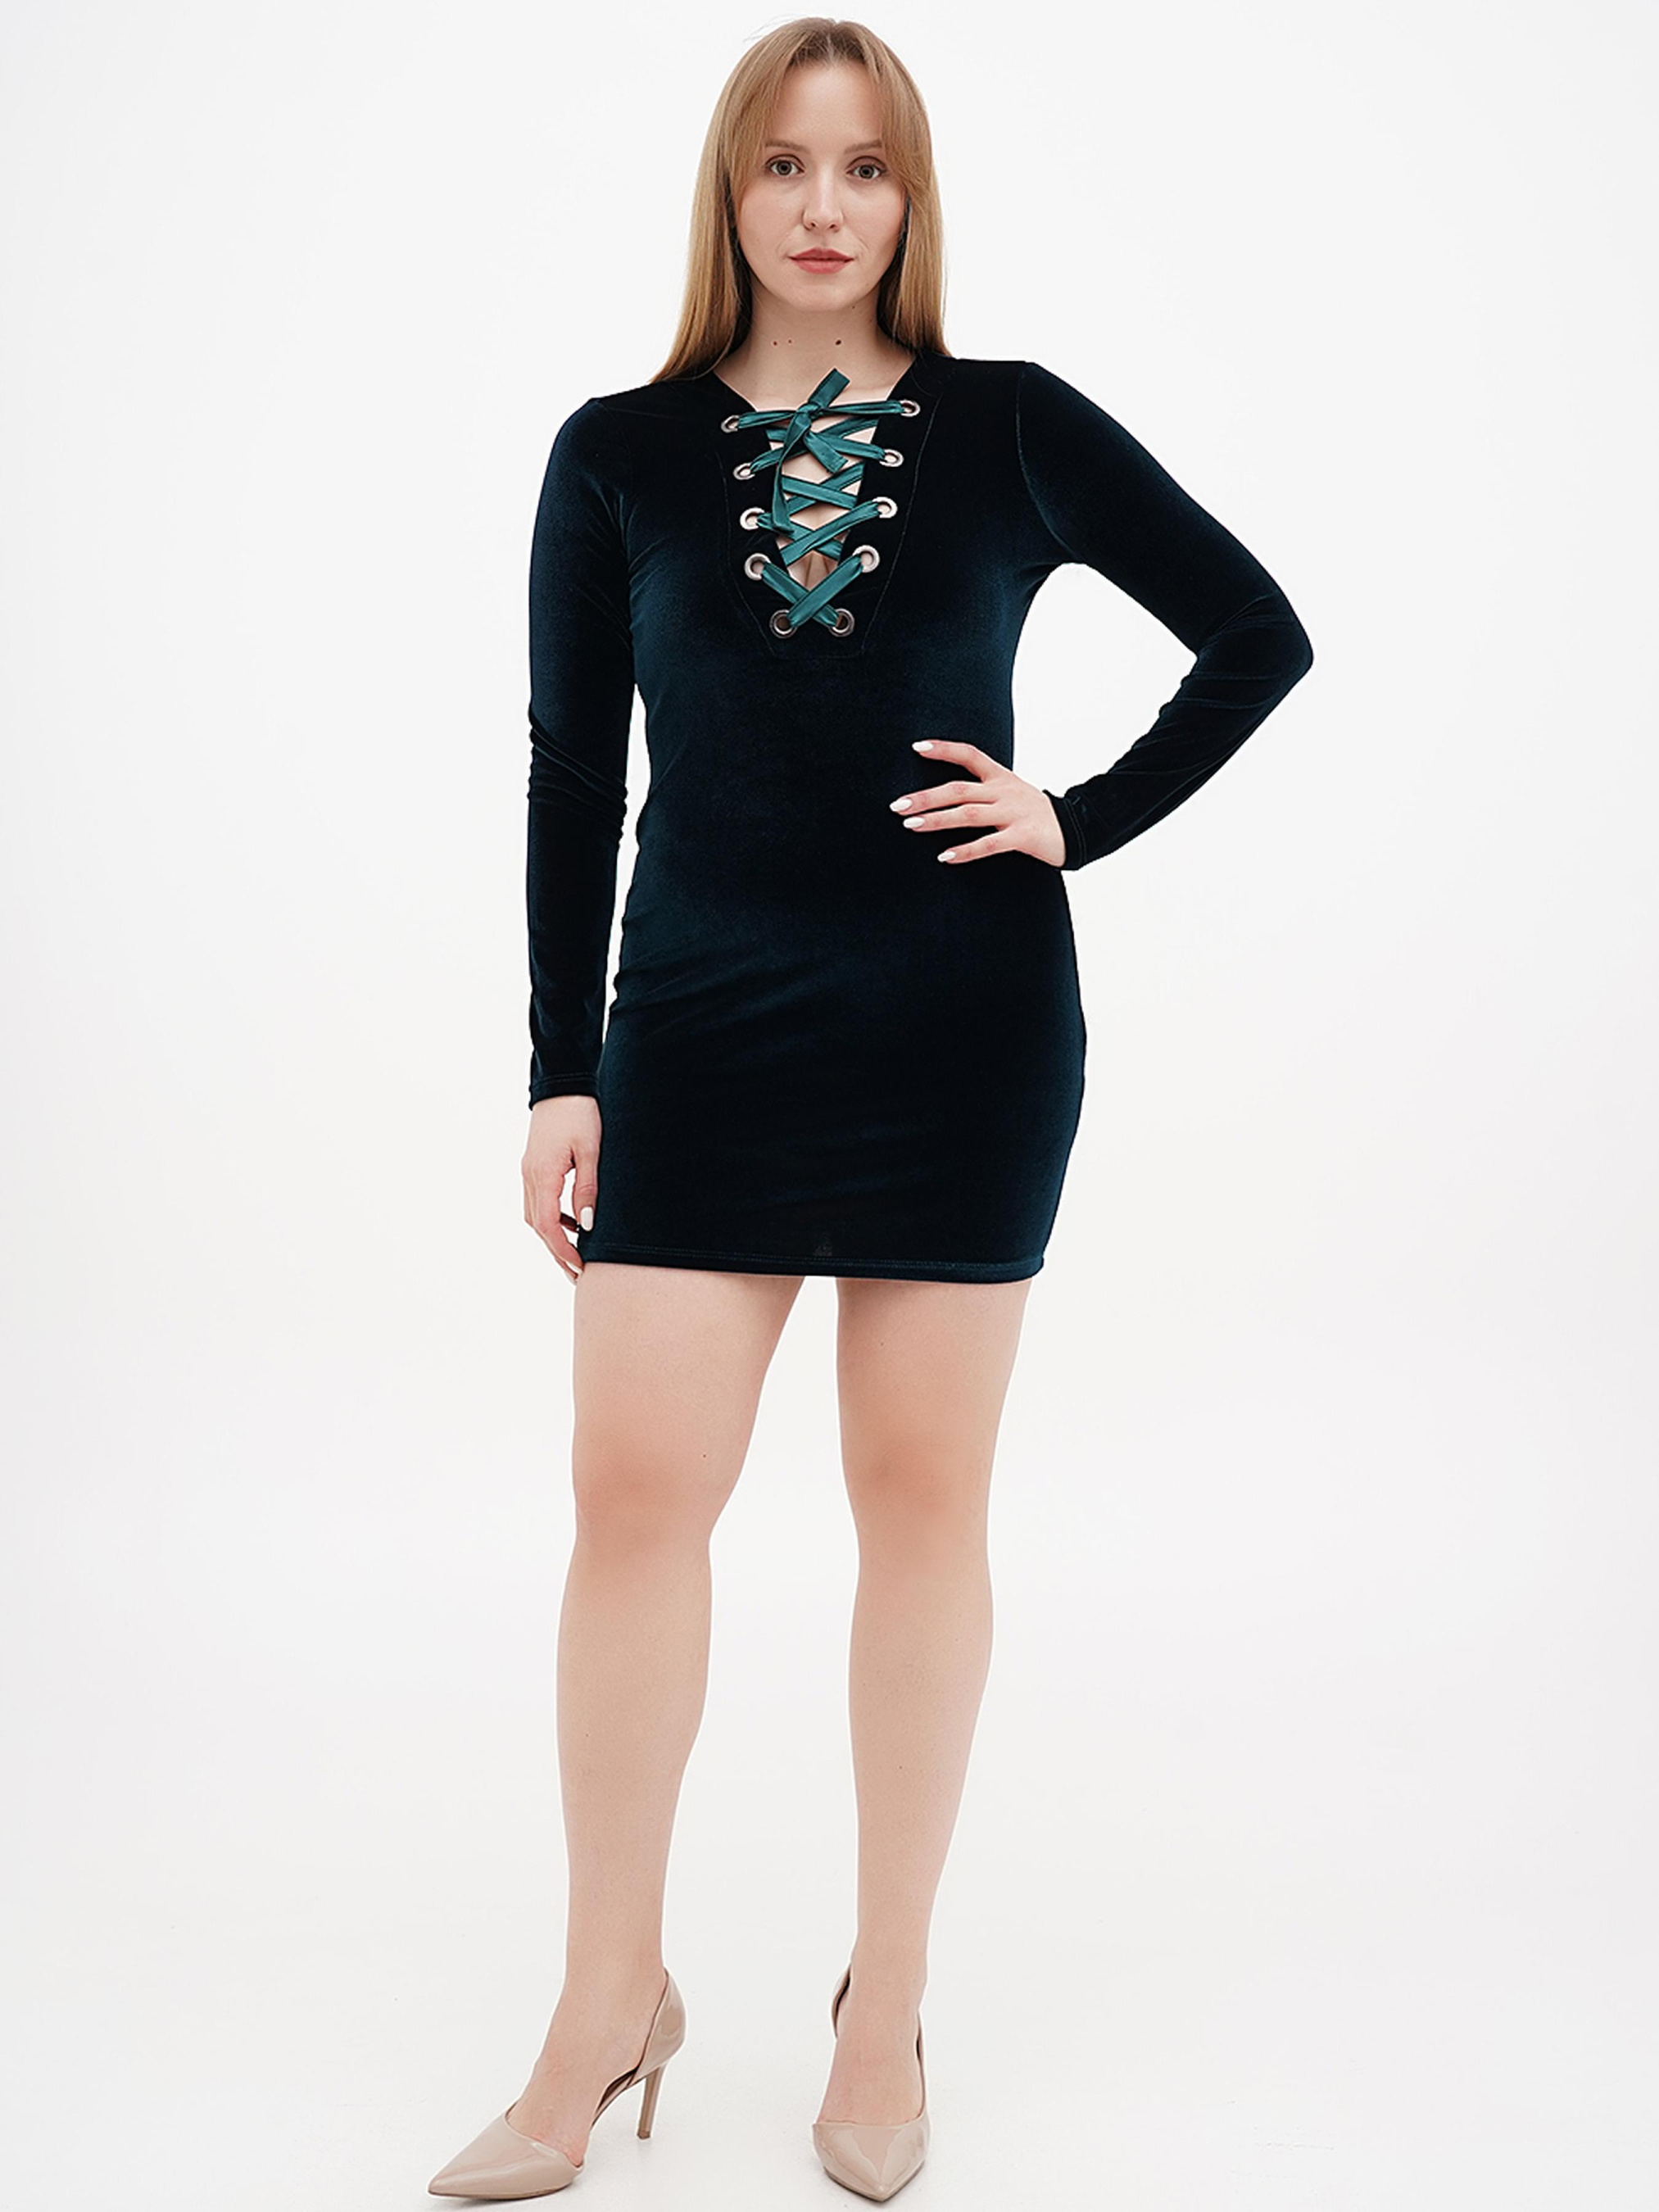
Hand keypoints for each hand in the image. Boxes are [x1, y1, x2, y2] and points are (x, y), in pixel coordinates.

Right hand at [523, 1095, 600, 1283]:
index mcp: (542, 1175)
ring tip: (574, 1254)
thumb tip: (586, 1225)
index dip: (563, 1251)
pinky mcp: (533, 1165)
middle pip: (538, 1226)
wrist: (562, 1084)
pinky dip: (552, 1217)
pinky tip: (572, 1222)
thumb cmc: (580, 1113)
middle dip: (557, 1252)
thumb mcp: (590, 1151)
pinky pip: (538, 1201)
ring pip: (535, 1216)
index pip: (548, 1226)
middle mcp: (529, 1176)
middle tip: (577, 1274)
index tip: (580, 1267)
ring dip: (552, 1237)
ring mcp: (528, 1171)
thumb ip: (587, 1189)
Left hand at [889, 739, 1065, 866]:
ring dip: (937, 820)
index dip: (944, 749)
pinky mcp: (1022, 836)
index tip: (916, 747)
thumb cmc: (1035, 813)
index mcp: (1001, 776)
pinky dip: (965, 851)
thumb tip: (945, 795)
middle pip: (959, 789)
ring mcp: (1014, 813)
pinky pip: (989, 844)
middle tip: (898, 806)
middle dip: (926, 797)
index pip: (970, 754)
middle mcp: (1004, 791)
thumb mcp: (1011, 792)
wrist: (1076, 829)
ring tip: (911, 826)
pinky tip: (945, 857)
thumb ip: (983, 790)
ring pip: (968, 814)